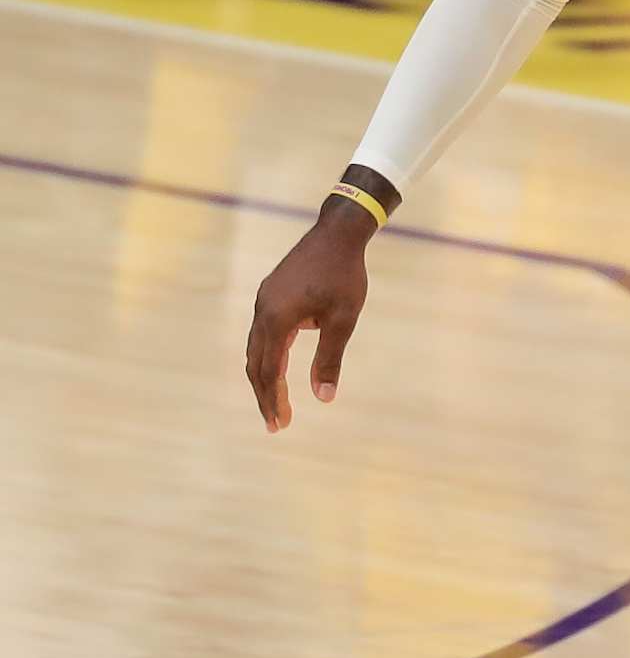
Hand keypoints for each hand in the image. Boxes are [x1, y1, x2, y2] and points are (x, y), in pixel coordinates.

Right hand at [246, 204, 372, 431]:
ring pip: (256, 349)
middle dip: (265, 395)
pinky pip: (262, 333)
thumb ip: (329, 359)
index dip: (274, 399)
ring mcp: (264, 301)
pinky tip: (279, 368)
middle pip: (256, 363)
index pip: (270, 371)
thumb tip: (324, 398)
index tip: (280, 424)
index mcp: (277, 319)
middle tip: (276, 424)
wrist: (337, 233)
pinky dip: (267, 356)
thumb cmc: (344, 275)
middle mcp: (263, 311)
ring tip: (275, 401)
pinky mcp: (270, 295)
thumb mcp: (343, 320)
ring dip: (264, 377)